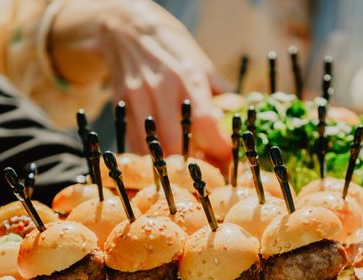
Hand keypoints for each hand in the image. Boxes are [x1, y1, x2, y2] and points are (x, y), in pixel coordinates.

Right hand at [50, 0, 230, 168]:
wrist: (125, 27)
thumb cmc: (169, 44)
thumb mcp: (200, 60)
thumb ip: (220, 88)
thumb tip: (240, 109)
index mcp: (188, 77)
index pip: (205, 122)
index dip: (218, 146)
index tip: (228, 157)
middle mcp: (162, 89)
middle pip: (177, 143)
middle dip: (193, 163)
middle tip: (206, 169)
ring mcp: (139, 99)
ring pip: (153, 148)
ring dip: (170, 165)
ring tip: (184, 168)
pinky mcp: (122, 106)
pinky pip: (134, 143)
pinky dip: (149, 156)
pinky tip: (160, 158)